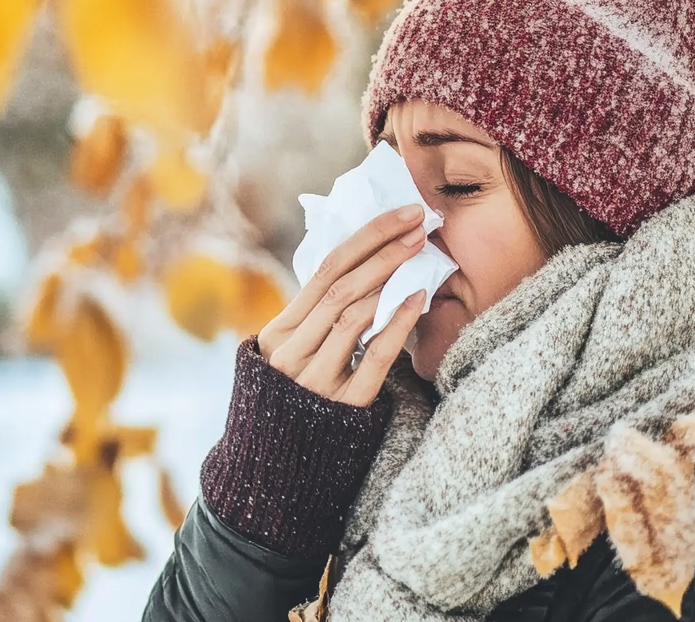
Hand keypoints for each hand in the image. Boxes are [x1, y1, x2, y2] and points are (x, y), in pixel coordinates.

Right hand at [257, 205, 426, 405]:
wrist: (274, 478)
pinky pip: (374, 357)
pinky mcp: (342, 406)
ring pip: (354, 315)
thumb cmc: (291, 407)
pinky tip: (418, 299)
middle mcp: (290, 353)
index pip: (323, 270)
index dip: (365, 238)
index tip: (399, 214)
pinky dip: (398, 323)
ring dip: (391, 278)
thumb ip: (311, 320)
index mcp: (275, 334)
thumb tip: (356, 268)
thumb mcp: (287, 358)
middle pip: (341, 286)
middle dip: (384, 249)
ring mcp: (315, 380)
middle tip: (418, 224)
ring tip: (419, 255)